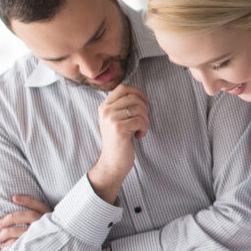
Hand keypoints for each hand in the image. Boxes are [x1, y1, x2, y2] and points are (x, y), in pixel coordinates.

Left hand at [0, 195, 50, 249]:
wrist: (57, 249)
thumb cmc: (46, 232)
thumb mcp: (46, 221)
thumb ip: (34, 215)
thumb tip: (13, 203)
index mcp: (48, 215)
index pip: (38, 205)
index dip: (26, 200)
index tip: (13, 198)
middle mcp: (47, 223)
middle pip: (30, 216)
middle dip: (12, 218)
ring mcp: (43, 234)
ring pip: (24, 231)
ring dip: (7, 234)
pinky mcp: (38, 245)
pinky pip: (23, 244)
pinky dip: (11, 245)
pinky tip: (3, 246)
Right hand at [88, 85, 149, 202]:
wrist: (113, 162)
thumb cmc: (119, 141)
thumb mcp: (116, 120)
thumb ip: (122, 107)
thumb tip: (140, 95)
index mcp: (104, 106)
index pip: (122, 88)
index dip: (137, 92)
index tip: (146, 101)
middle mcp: (105, 111)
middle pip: (133, 98)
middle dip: (144, 109)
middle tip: (143, 122)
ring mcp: (111, 119)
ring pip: (139, 109)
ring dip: (145, 121)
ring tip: (140, 130)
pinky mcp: (119, 128)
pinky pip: (140, 121)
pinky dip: (144, 129)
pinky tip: (139, 136)